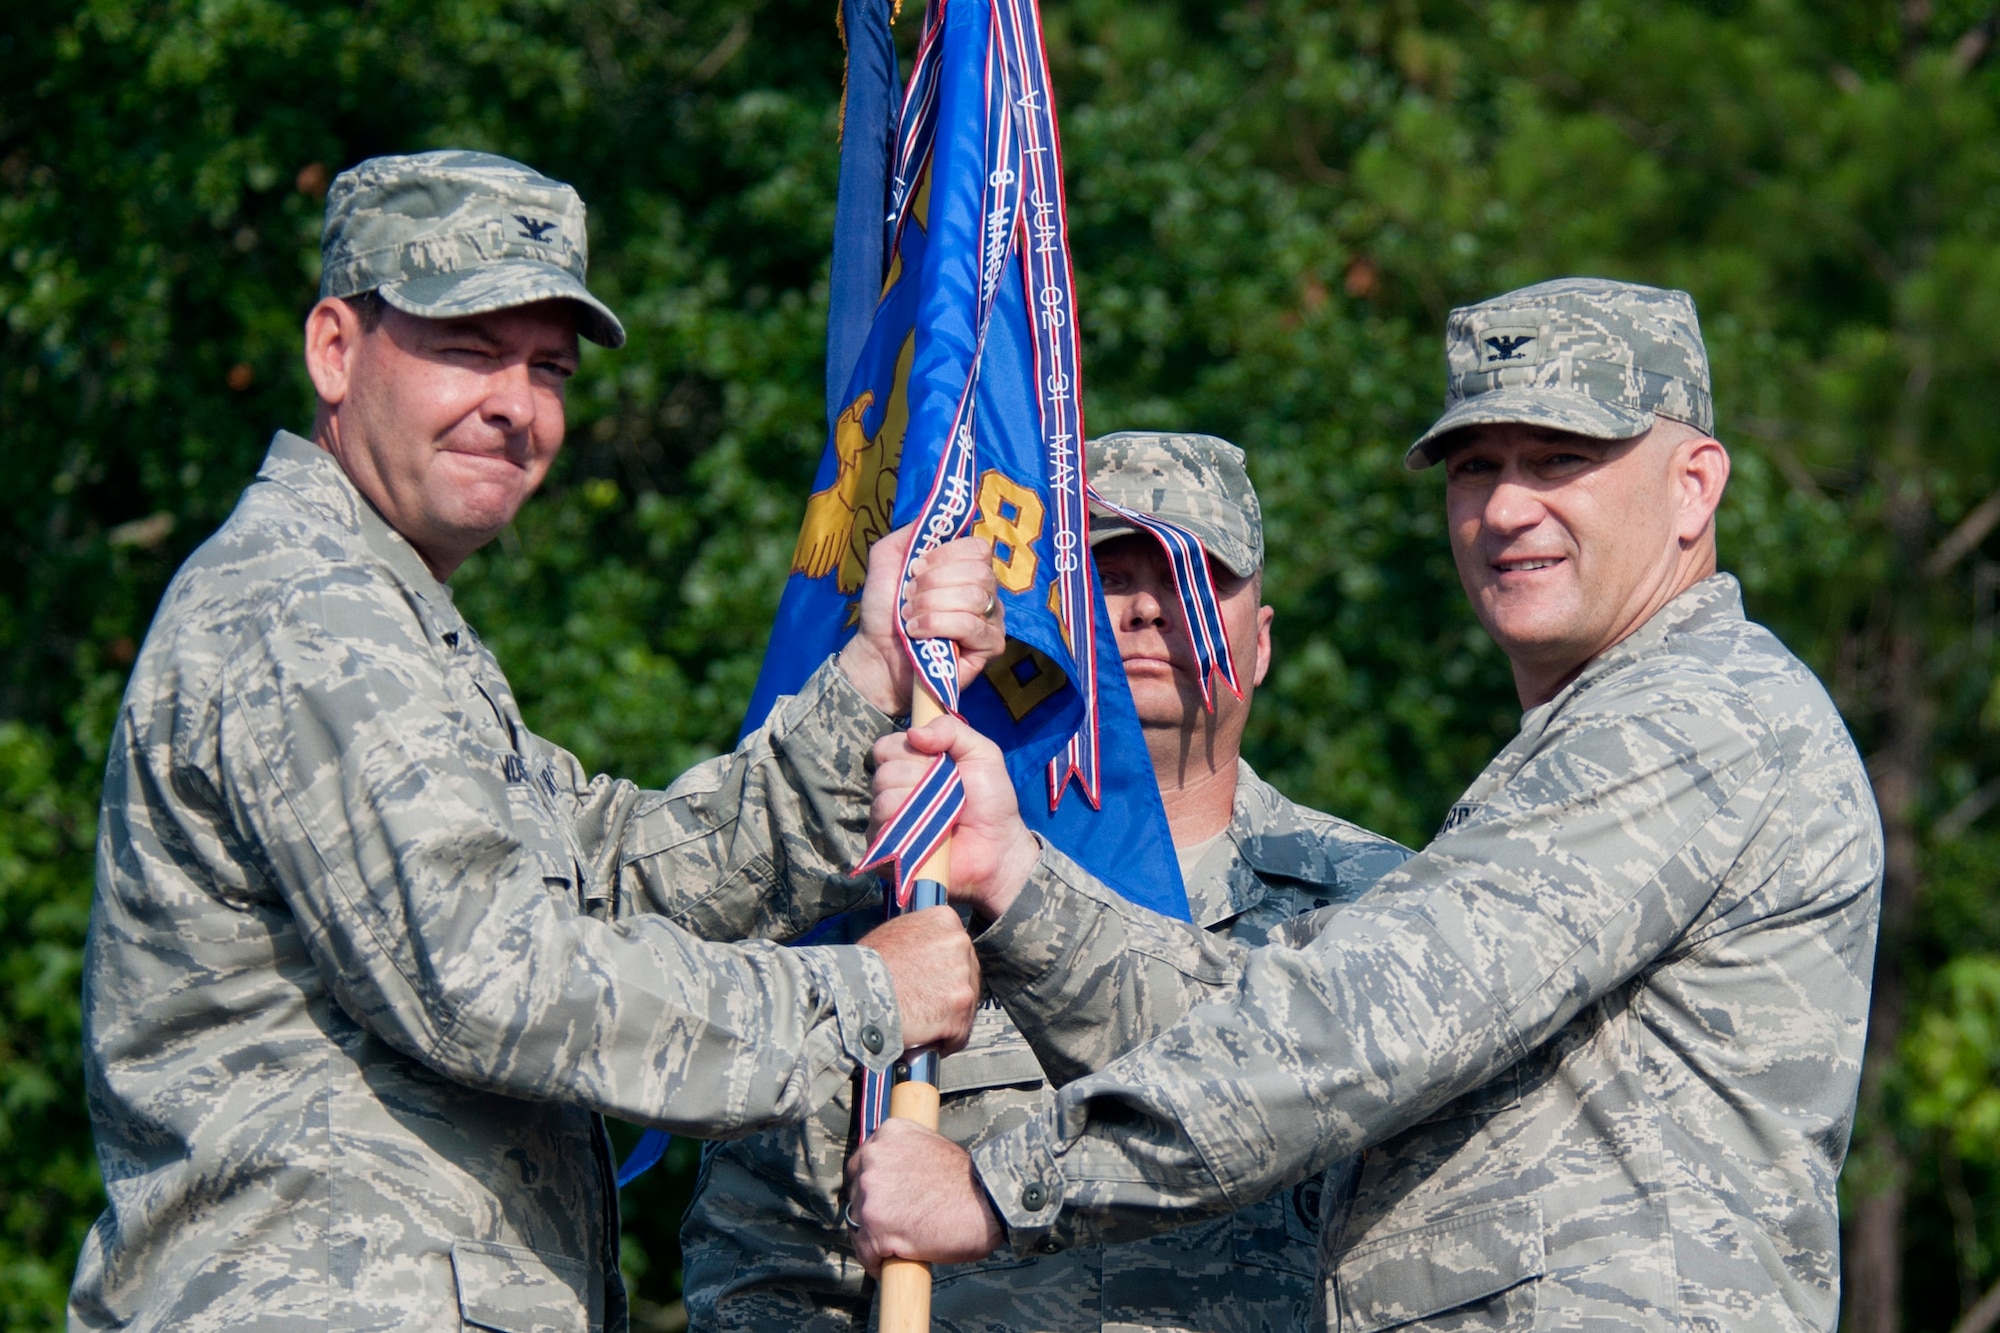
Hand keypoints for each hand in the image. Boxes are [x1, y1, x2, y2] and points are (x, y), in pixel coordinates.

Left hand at [839, 525, 1005, 715]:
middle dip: (933, 584)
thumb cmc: (885, 609)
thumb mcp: (888, 558)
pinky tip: (918, 633)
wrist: (876, 653)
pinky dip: (938, 625)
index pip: (978, 548)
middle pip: (978, 572)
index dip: (945, 556)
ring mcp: (991, 619)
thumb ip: (912, 532)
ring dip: (931, 606)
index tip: (915, 570)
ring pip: (974, 598)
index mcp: (967, 569)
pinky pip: (973, 626)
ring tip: (910, 618)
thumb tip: (939, 516)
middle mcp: (985, 591)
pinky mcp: (990, 647)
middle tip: (909, 598)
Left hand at [846, 1118, 1004, 1273]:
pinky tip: (891, 1264)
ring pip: (857, 1224)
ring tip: (895, 1245)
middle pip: (855, 1193)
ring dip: (872, 1237)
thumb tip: (891, 1178)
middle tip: (894, 1224)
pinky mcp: (876, 1228)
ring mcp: (872, 1194)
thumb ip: (903, 1155)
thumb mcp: (930, 1146)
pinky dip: (876, 1263)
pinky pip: (865, 1253)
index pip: (861, 1164)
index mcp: (888, 1134)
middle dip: (871, 1210)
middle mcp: (873, 1158)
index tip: (882, 1200)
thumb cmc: (968, 1180)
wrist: (989, 1201)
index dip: (871, 1187)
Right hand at [859, 907, 979, 1053]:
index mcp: (944, 920)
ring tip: (922, 1024)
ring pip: (966, 1006)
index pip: (958, 948)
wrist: (855, 993)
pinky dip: (946, 1041)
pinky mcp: (960, 1009)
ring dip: (948, 1018)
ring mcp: (963, 977)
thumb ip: (922, 940)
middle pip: (968, 975)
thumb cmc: (865, 966)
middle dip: (950, 994)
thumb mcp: (895, 933)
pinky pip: (960, 1033)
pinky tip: (926, 1039)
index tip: (932, 980)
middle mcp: (959, 943)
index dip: (945, 969)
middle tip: (926, 1006)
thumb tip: (928, 954)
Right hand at [871, 716, 1039, 921]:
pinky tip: (932, 834)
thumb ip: (951, 730)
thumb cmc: (990, 800)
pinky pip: (883, 833)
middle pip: (884, 774)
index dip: (909, 751)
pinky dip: (911, 830)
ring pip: (883, 801)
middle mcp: (890, 791)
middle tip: (948, 793)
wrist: (999, 846)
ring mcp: (885, 822)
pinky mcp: (885, 853)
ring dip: (919, 805)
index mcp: (907, 765)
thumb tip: (913, 732)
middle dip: (920, 779)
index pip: (884, 748)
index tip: (938, 761)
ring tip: (944, 815)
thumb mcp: (981, 753)